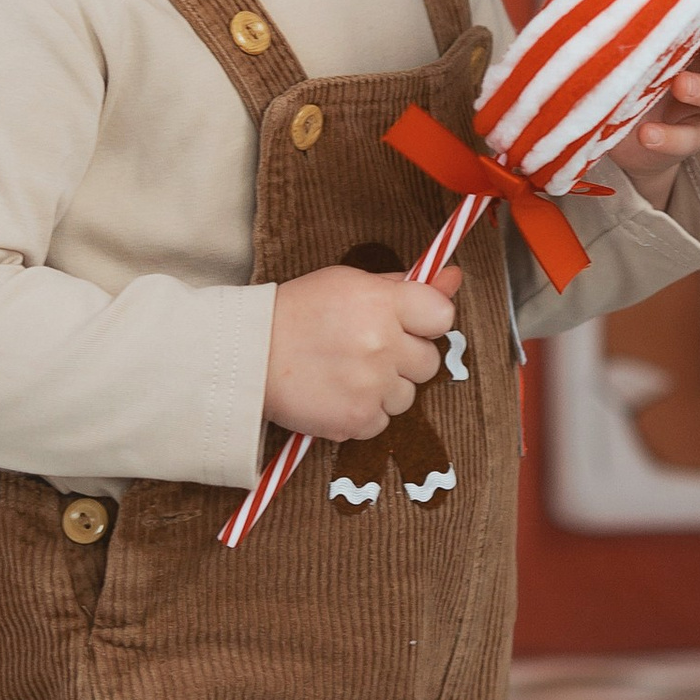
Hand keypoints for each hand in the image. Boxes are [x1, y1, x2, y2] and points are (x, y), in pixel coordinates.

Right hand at [264, 262, 460, 442]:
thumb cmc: (297, 313)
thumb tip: (452, 277)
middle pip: (429, 361)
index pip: (442, 316)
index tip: (410, 323)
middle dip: (405, 358)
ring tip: (348, 373)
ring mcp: (370, 386)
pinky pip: (383, 422)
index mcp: (382, 303)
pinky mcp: (356, 421)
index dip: (428, 321)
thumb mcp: (349, 283)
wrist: (247, 356)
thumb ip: (404, 284)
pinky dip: (365, 413)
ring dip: (385, 388)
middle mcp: (381, 345)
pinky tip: (338, 394)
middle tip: (368, 349)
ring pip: (407, 396)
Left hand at [615, 0, 699, 211]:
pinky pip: (689, 138)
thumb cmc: (617, 66)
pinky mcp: (685, 137)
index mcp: (695, 35)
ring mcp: (699, 104)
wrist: (606, 128)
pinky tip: (648, 134)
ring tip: (681, 85)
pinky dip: (671, 137)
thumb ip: (621, 10)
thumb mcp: (618, 35)